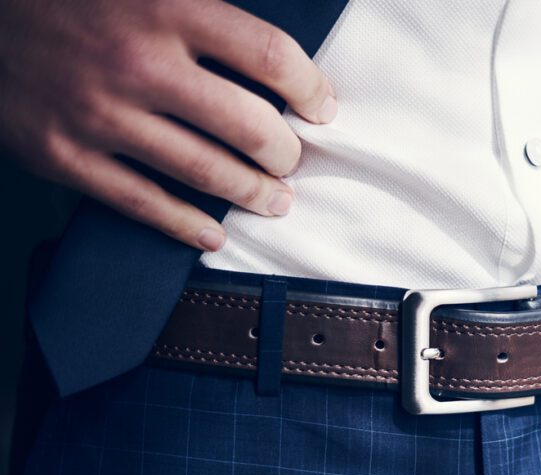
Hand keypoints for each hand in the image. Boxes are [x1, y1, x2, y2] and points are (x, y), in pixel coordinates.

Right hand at [0, 0, 336, 250]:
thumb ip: (205, 11)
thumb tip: (271, 53)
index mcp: (166, 7)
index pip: (268, 55)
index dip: (308, 88)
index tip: (321, 106)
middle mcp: (138, 62)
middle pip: (247, 125)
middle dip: (285, 152)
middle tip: (294, 161)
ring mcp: (99, 114)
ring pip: (205, 170)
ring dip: (252, 193)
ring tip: (275, 200)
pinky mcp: (65, 155)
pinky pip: (142, 202)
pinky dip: (187, 224)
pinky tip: (213, 233)